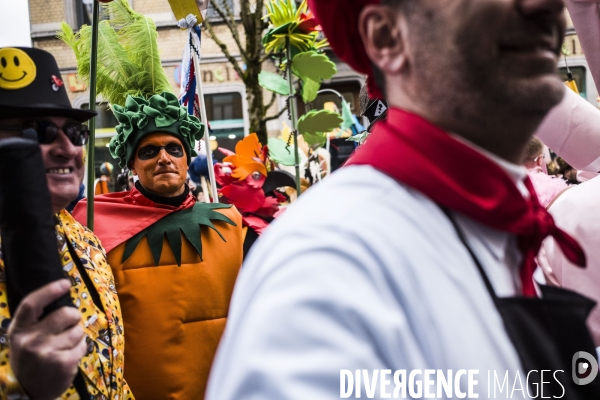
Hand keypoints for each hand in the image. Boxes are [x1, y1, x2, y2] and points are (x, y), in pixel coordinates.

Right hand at [8, 280, 85, 399]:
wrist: (28, 392)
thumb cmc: (30, 360)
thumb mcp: (24, 339)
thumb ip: (37, 321)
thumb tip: (62, 299)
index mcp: (19, 330)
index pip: (31, 304)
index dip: (49, 291)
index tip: (65, 283)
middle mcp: (31, 340)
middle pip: (64, 314)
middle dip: (73, 317)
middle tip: (70, 325)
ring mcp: (46, 352)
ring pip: (77, 330)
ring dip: (76, 336)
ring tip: (64, 347)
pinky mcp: (63, 363)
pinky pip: (83, 345)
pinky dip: (80, 349)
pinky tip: (69, 357)